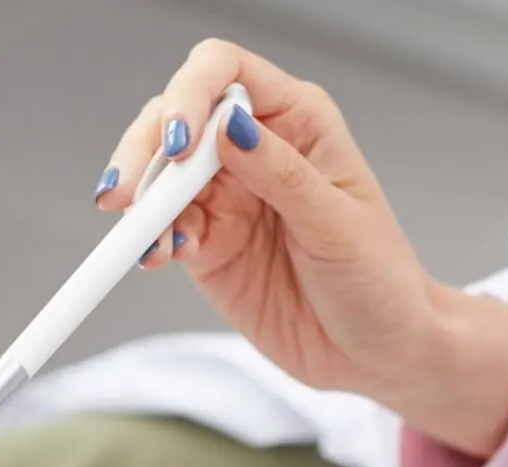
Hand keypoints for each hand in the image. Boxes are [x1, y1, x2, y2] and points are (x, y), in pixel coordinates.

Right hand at [101, 39, 507, 456]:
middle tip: (128, 195)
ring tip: (145, 239)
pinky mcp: (207, 243)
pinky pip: (162, 227)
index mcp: (297, 121)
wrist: (376, 353)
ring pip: (159, 173)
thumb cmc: (379, 280)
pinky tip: (158, 256)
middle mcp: (255, 147)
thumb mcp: (337, 226)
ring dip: (141, 201)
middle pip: (176, 118)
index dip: (191, 93)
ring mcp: (226, 195)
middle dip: (146, 151)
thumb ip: (281, 175)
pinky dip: (149, 239)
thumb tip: (228, 125)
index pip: (226, 73)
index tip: (179, 143)